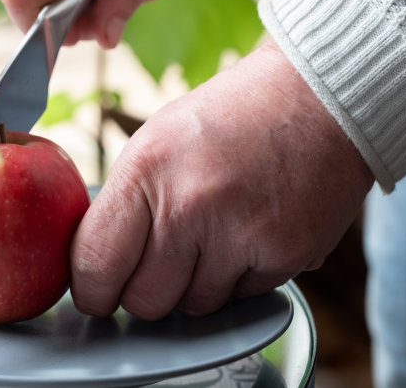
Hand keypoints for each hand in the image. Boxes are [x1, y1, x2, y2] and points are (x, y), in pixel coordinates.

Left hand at [70, 39, 374, 319]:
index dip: (91, 289)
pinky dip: (238, 277)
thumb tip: (97, 263)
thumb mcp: (156, 142)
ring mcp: (240, 235)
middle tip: (160, 260)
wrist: (314, 98)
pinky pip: (240, 298)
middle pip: (143, 302)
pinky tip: (248, 233)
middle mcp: (190, 207)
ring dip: (195, 284)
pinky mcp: (285, 256)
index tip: (98, 291)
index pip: (93, 266)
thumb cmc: (228, 118)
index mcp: (145, 171)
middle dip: (145, 290)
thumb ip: (125, 205)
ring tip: (213, 234)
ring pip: (193, 307)